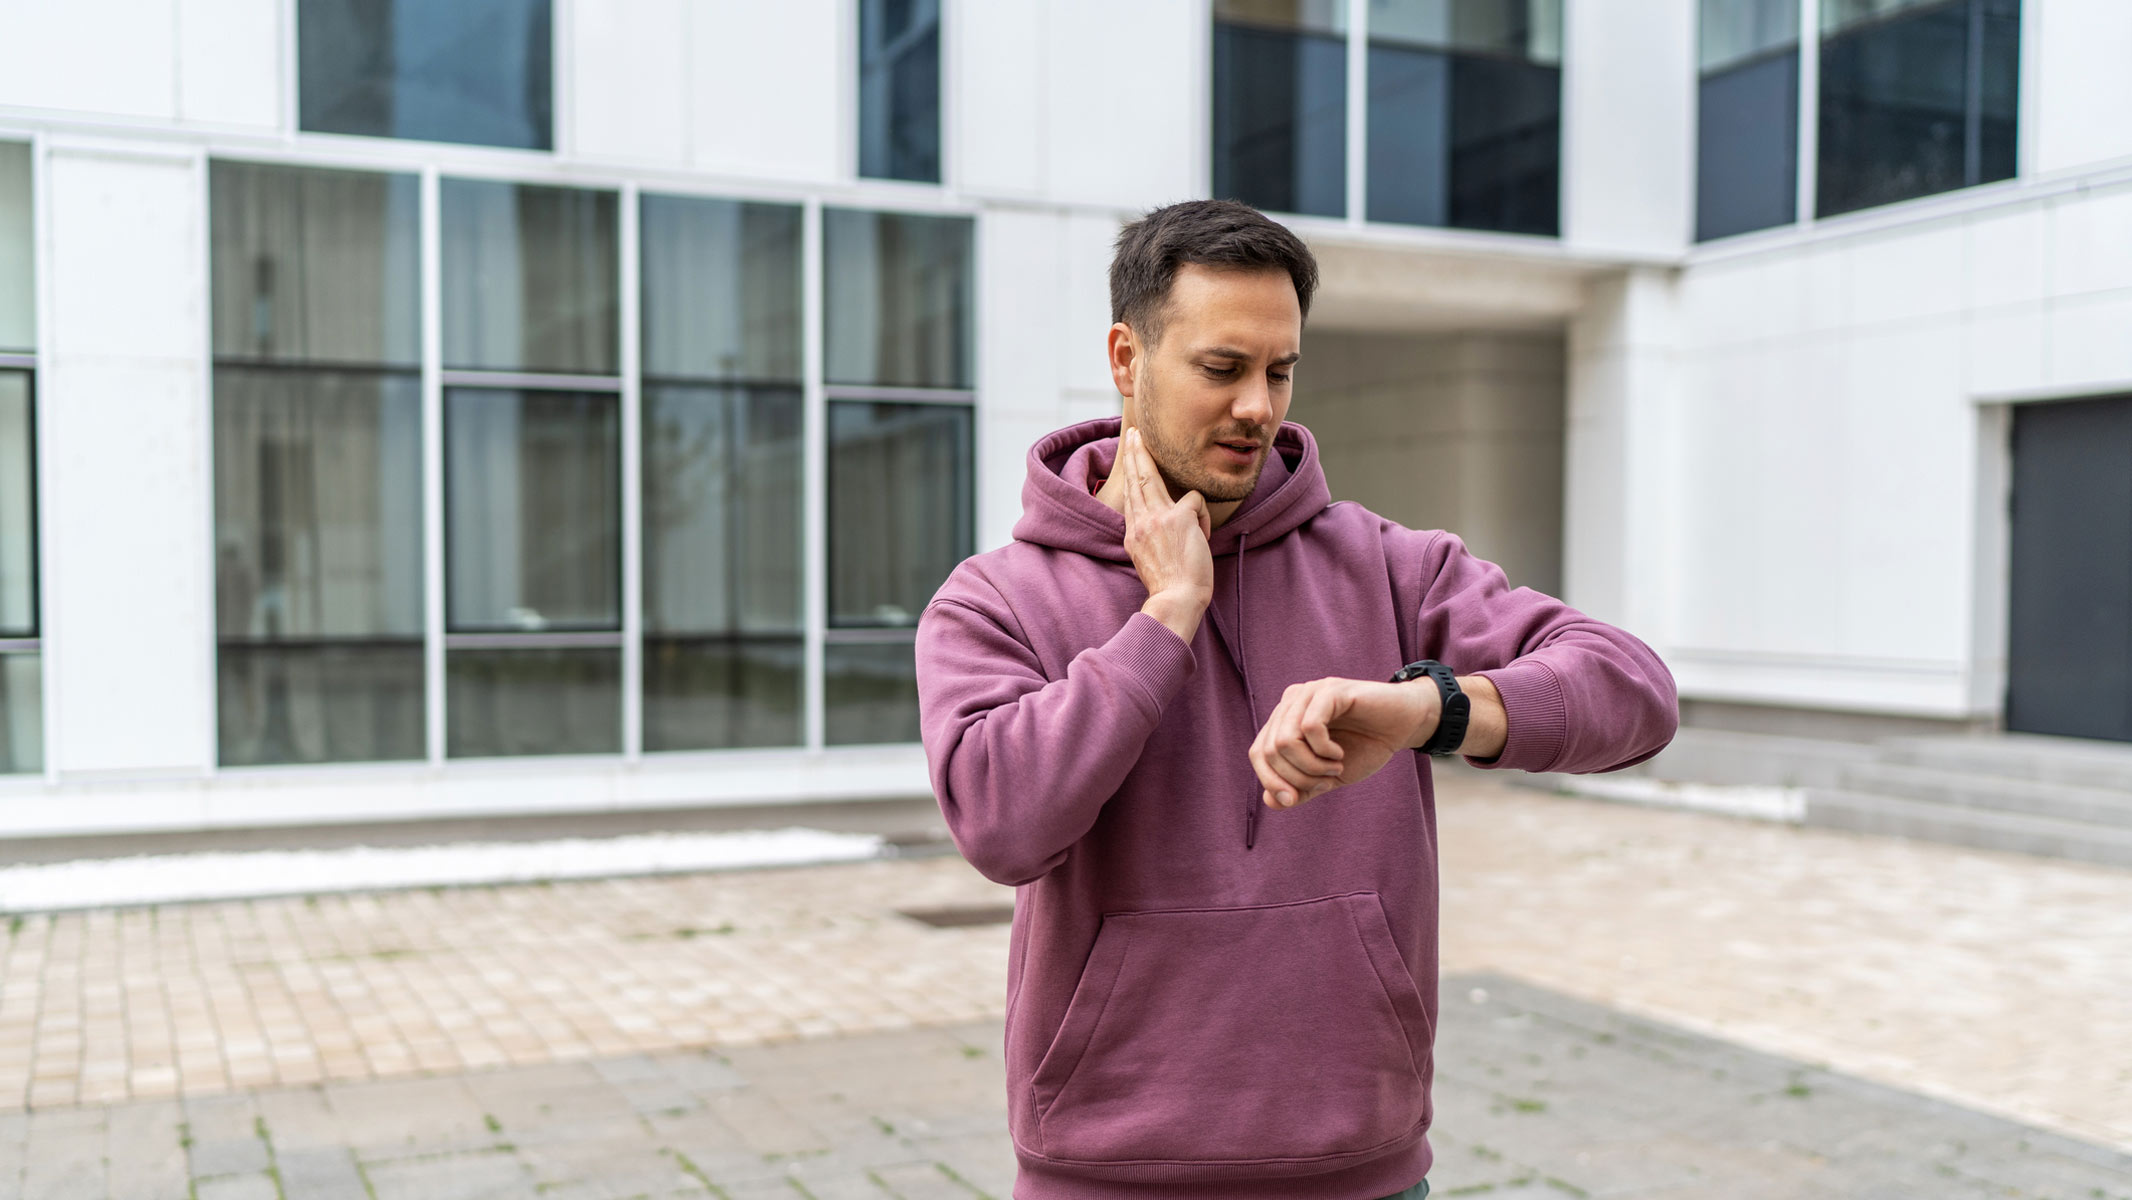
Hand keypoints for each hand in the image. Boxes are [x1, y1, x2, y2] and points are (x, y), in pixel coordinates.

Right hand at [1119, 427, 1211, 641]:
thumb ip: (1147, 537)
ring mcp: (1158, 518)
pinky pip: (1196, 502)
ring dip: (1145, 455)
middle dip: (1132, 454)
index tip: (1129, 459)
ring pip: (1150, 478)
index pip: (1132, 498)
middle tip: (1132, 434)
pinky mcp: (1179, 518)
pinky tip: (1201, 536)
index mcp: (1134, 535)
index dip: (1130, 476)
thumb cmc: (1170, 587)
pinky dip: (1203, 517)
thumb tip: (1157, 521)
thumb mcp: (1147, 560)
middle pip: (1135, 480)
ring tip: (1140, 438)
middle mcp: (1141, 523)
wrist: (1176, 600)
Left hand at [1248, 677, 1440, 808]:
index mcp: (1285, 719)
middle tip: (1325, 782)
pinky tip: (1340, 754)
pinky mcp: (1331, 690)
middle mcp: (1292, 702)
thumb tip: (1269, 801)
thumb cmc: (1365, 747)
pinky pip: (1310, 727)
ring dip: (1311, 766)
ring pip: (1286, 740)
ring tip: (1334, 769)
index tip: (1295, 799)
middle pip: (1270, 749)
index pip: (1259, 752)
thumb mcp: (1328, 777)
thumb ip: (1300, 788)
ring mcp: (1310, 692)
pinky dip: (1324, 751)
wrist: (1404, 726)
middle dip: (1297, 777)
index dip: (1271, 781)